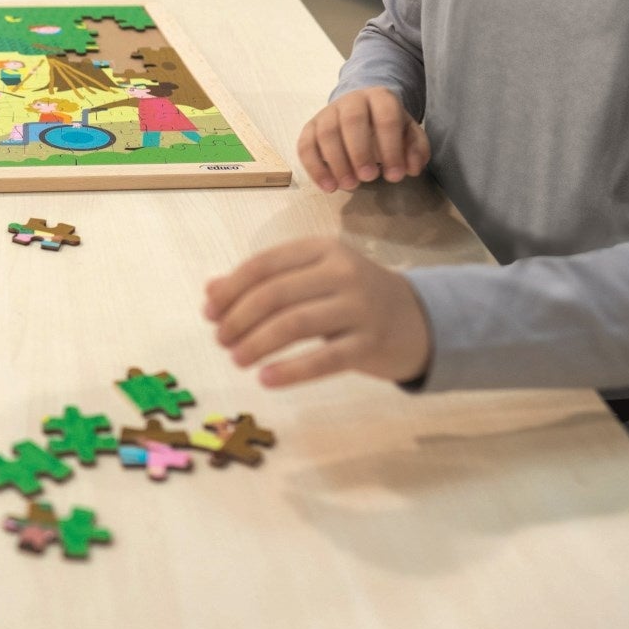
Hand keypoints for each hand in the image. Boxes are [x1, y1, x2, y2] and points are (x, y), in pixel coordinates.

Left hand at [204, 238, 431, 388]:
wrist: (419, 320)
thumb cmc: (351, 296)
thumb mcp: (311, 277)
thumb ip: (264, 280)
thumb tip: (210, 292)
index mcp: (321, 248)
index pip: (264, 265)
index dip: (231, 289)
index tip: (209, 313)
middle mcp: (342, 272)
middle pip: (275, 294)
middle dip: (238, 318)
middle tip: (220, 339)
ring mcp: (359, 307)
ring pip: (294, 324)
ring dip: (257, 343)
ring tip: (236, 358)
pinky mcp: (369, 344)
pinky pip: (323, 359)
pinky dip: (290, 370)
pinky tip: (265, 379)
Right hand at [298, 87, 429, 192]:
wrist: (361, 110)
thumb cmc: (386, 126)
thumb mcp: (408, 133)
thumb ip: (416, 149)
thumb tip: (412, 168)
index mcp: (380, 98)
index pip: (386, 118)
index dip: (391, 148)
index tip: (395, 176)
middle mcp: (351, 101)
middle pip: (351, 122)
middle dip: (360, 152)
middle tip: (368, 178)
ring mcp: (327, 113)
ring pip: (326, 133)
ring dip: (336, 162)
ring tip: (349, 185)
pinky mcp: (310, 127)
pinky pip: (305, 146)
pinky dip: (314, 168)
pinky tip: (328, 186)